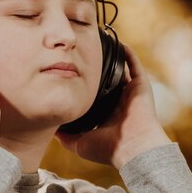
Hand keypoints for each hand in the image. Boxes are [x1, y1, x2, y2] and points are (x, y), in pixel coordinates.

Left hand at [54, 44, 171, 168]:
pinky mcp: (140, 86)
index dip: (84, 89)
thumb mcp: (80, 144)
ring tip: (99, 46)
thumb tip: (50, 129)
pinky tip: (118, 43)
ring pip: (121, 72)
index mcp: (108, 116)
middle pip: (107, 82)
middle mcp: (120, 103)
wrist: (133, 148)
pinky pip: (135, 65)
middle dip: (96, 71)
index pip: (95, 98)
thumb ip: (65, 137)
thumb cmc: (109, 149)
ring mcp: (131, 93)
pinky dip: (128, 54)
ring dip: (112, 60)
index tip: (70, 77)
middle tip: (81, 57)